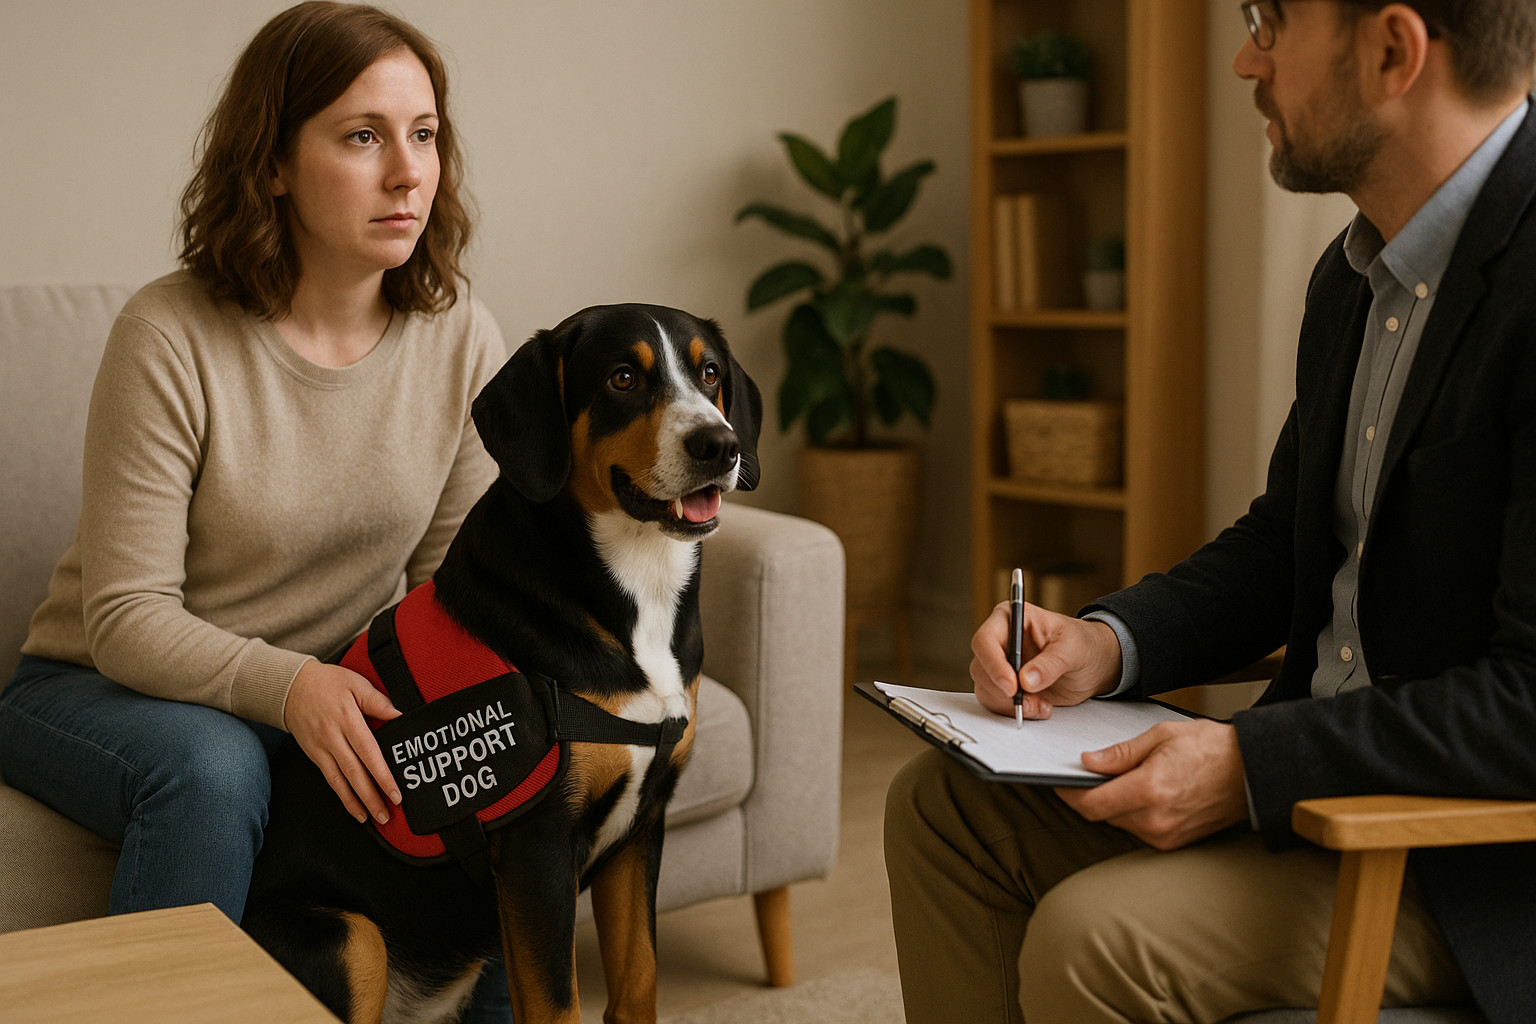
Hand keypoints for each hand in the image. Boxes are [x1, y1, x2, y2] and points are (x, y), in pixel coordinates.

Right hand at [284, 660, 403, 824]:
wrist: (290, 687)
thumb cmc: (328, 683)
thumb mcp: (356, 684)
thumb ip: (378, 702)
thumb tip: (401, 716)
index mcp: (348, 719)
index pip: (368, 752)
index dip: (382, 774)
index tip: (395, 791)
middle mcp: (333, 737)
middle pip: (355, 772)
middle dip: (372, 796)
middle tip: (388, 813)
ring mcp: (322, 749)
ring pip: (340, 781)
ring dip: (357, 802)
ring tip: (372, 817)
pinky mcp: (314, 755)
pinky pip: (330, 780)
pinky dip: (342, 796)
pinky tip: (354, 809)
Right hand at [970, 601, 1122, 718]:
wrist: (1093, 665)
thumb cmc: (1083, 644)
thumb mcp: (1072, 648)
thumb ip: (1050, 663)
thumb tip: (1026, 680)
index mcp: (1010, 619)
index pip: (985, 640)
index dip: (993, 665)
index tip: (1011, 686)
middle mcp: (1000, 642)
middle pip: (981, 668)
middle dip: (1003, 691)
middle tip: (1029, 701)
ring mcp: (1001, 666)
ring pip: (986, 689)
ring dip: (1010, 704)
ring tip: (1040, 705)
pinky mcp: (1006, 687)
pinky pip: (997, 703)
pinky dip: (1016, 712)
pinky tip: (1040, 708)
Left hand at [1055, 719, 1248, 849]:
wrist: (1252, 772)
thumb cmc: (1212, 748)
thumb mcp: (1161, 737)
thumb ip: (1120, 753)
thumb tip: (1088, 762)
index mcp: (1149, 790)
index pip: (1091, 804)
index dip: (1069, 794)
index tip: (1059, 782)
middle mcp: (1155, 819)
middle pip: (1101, 815)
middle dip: (1087, 796)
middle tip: (1084, 776)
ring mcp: (1165, 835)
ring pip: (1117, 823)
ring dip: (1109, 805)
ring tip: (1115, 781)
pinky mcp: (1173, 843)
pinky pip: (1137, 830)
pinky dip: (1128, 814)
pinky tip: (1135, 795)